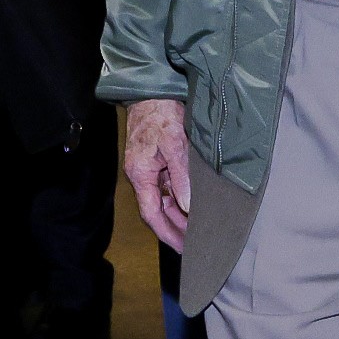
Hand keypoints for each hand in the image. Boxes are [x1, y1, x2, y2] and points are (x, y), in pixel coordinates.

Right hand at [123, 99, 192, 250]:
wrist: (152, 90)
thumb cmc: (161, 113)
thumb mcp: (175, 143)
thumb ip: (182, 175)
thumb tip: (188, 205)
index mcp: (140, 174)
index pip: (152, 214)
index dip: (167, 233)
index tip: (183, 248)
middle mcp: (143, 176)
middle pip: (158, 211)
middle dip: (175, 229)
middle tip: (195, 245)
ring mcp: (150, 169)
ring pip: (164, 200)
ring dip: (179, 215)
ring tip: (197, 231)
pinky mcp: (159, 161)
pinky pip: (169, 186)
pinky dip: (180, 199)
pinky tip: (194, 206)